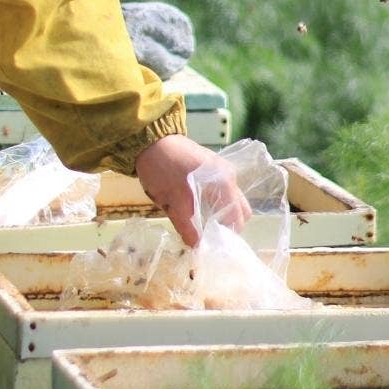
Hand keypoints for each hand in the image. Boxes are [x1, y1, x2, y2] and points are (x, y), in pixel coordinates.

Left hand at [134, 134, 251, 246]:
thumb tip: (197, 248)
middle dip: (225, 226)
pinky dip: (213, 204)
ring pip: (229, 201)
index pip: (237, 219)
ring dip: (218, 215)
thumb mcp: (172, 202)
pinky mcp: (211, 168)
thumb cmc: (162, 169)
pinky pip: (220, 192)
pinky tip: (196, 209)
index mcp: (224, 184)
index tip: (212, 246)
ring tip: (199, 225)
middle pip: (239, 210)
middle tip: (206, 237)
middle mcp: (229, 176)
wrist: (149, 139)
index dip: (226, 236)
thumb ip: (187, 227)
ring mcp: (221, 170)